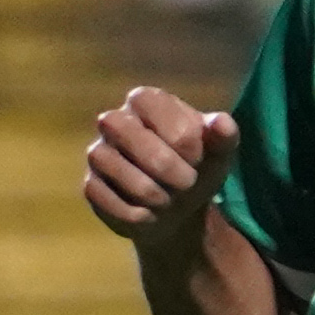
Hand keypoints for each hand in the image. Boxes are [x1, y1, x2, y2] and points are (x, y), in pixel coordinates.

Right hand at [84, 85, 237, 237]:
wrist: (178, 209)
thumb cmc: (197, 168)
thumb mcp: (218, 153)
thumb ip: (224, 135)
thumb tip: (222, 123)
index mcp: (146, 100)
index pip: (164, 118)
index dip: (189, 147)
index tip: (198, 160)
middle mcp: (114, 120)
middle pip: (133, 138)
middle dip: (170, 171)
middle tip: (187, 184)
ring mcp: (98, 153)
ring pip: (116, 169)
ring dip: (154, 195)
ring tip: (168, 200)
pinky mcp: (91, 185)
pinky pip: (106, 199)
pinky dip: (136, 214)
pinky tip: (149, 214)